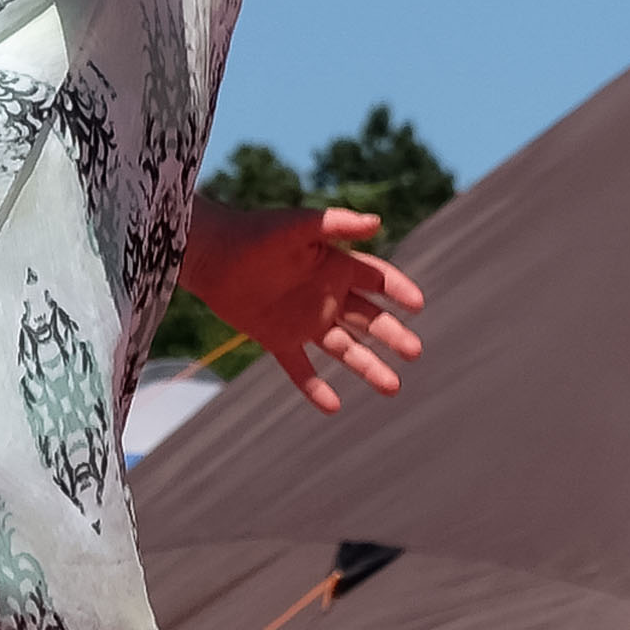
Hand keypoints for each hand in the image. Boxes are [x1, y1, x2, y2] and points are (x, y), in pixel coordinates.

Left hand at [180, 202, 428, 412]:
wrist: (211, 255)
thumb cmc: (256, 233)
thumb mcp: (299, 226)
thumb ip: (337, 225)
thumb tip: (377, 222)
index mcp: (337, 266)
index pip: (378, 281)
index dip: (399, 291)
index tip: (418, 305)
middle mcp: (327, 296)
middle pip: (370, 320)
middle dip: (393, 336)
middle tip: (414, 352)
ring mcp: (305, 321)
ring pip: (345, 349)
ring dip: (369, 367)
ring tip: (393, 388)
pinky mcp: (278, 339)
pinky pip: (300, 368)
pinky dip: (315, 388)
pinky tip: (333, 407)